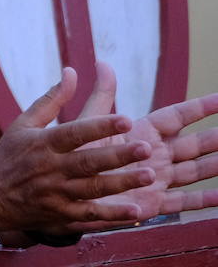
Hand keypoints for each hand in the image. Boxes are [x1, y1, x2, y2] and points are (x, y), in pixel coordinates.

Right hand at [0, 67, 154, 230]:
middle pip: (88, 162)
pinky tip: (136, 212)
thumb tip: (72, 71)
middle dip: (118, 155)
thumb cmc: (9, 155)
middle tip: (147, 148)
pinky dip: (113, 215)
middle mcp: (51, 169)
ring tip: (150, 175)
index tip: (126, 118)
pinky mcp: (60, 215)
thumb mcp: (23, 123)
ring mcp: (56, 194)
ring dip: (122, 183)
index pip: (74, 133)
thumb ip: (51, 99)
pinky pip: (90, 216)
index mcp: (43, 144)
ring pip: (93, 189)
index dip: (100, 126)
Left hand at [65, 62, 217, 231]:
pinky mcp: (151, 203)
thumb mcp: (87, 124)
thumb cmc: (73, 154)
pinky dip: (203, 201)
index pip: (176, 117)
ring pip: (194, 171)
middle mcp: (154, 155)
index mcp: (141, 134)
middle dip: (215, 138)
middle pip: (193, 144)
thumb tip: (102, 62)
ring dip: (214, 166)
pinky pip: (182, 202)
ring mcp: (155, 179)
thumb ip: (100, 96)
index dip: (199, 108)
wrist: (64, 190)